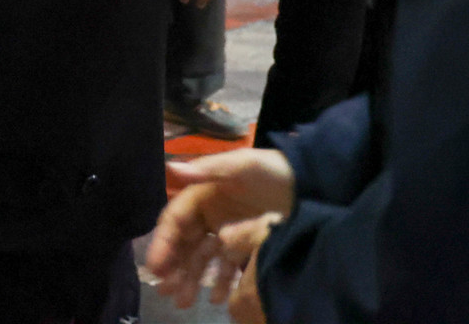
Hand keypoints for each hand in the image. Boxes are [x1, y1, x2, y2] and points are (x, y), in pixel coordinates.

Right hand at [146, 149, 294, 307]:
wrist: (312, 186)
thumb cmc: (274, 173)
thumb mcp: (243, 166)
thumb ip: (210, 169)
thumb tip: (172, 168)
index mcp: (204, 193)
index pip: (176, 220)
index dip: (164, 242)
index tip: (156, 267)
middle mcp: (211, 213)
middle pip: (186, 243)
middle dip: (174, 267)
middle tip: (166, 292)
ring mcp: (228, 230)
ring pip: (203, 258)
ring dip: (192, 279)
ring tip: (185, 303)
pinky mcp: (246, 244)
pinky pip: (228, 266)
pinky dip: (221, 282)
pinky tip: (218, 299)